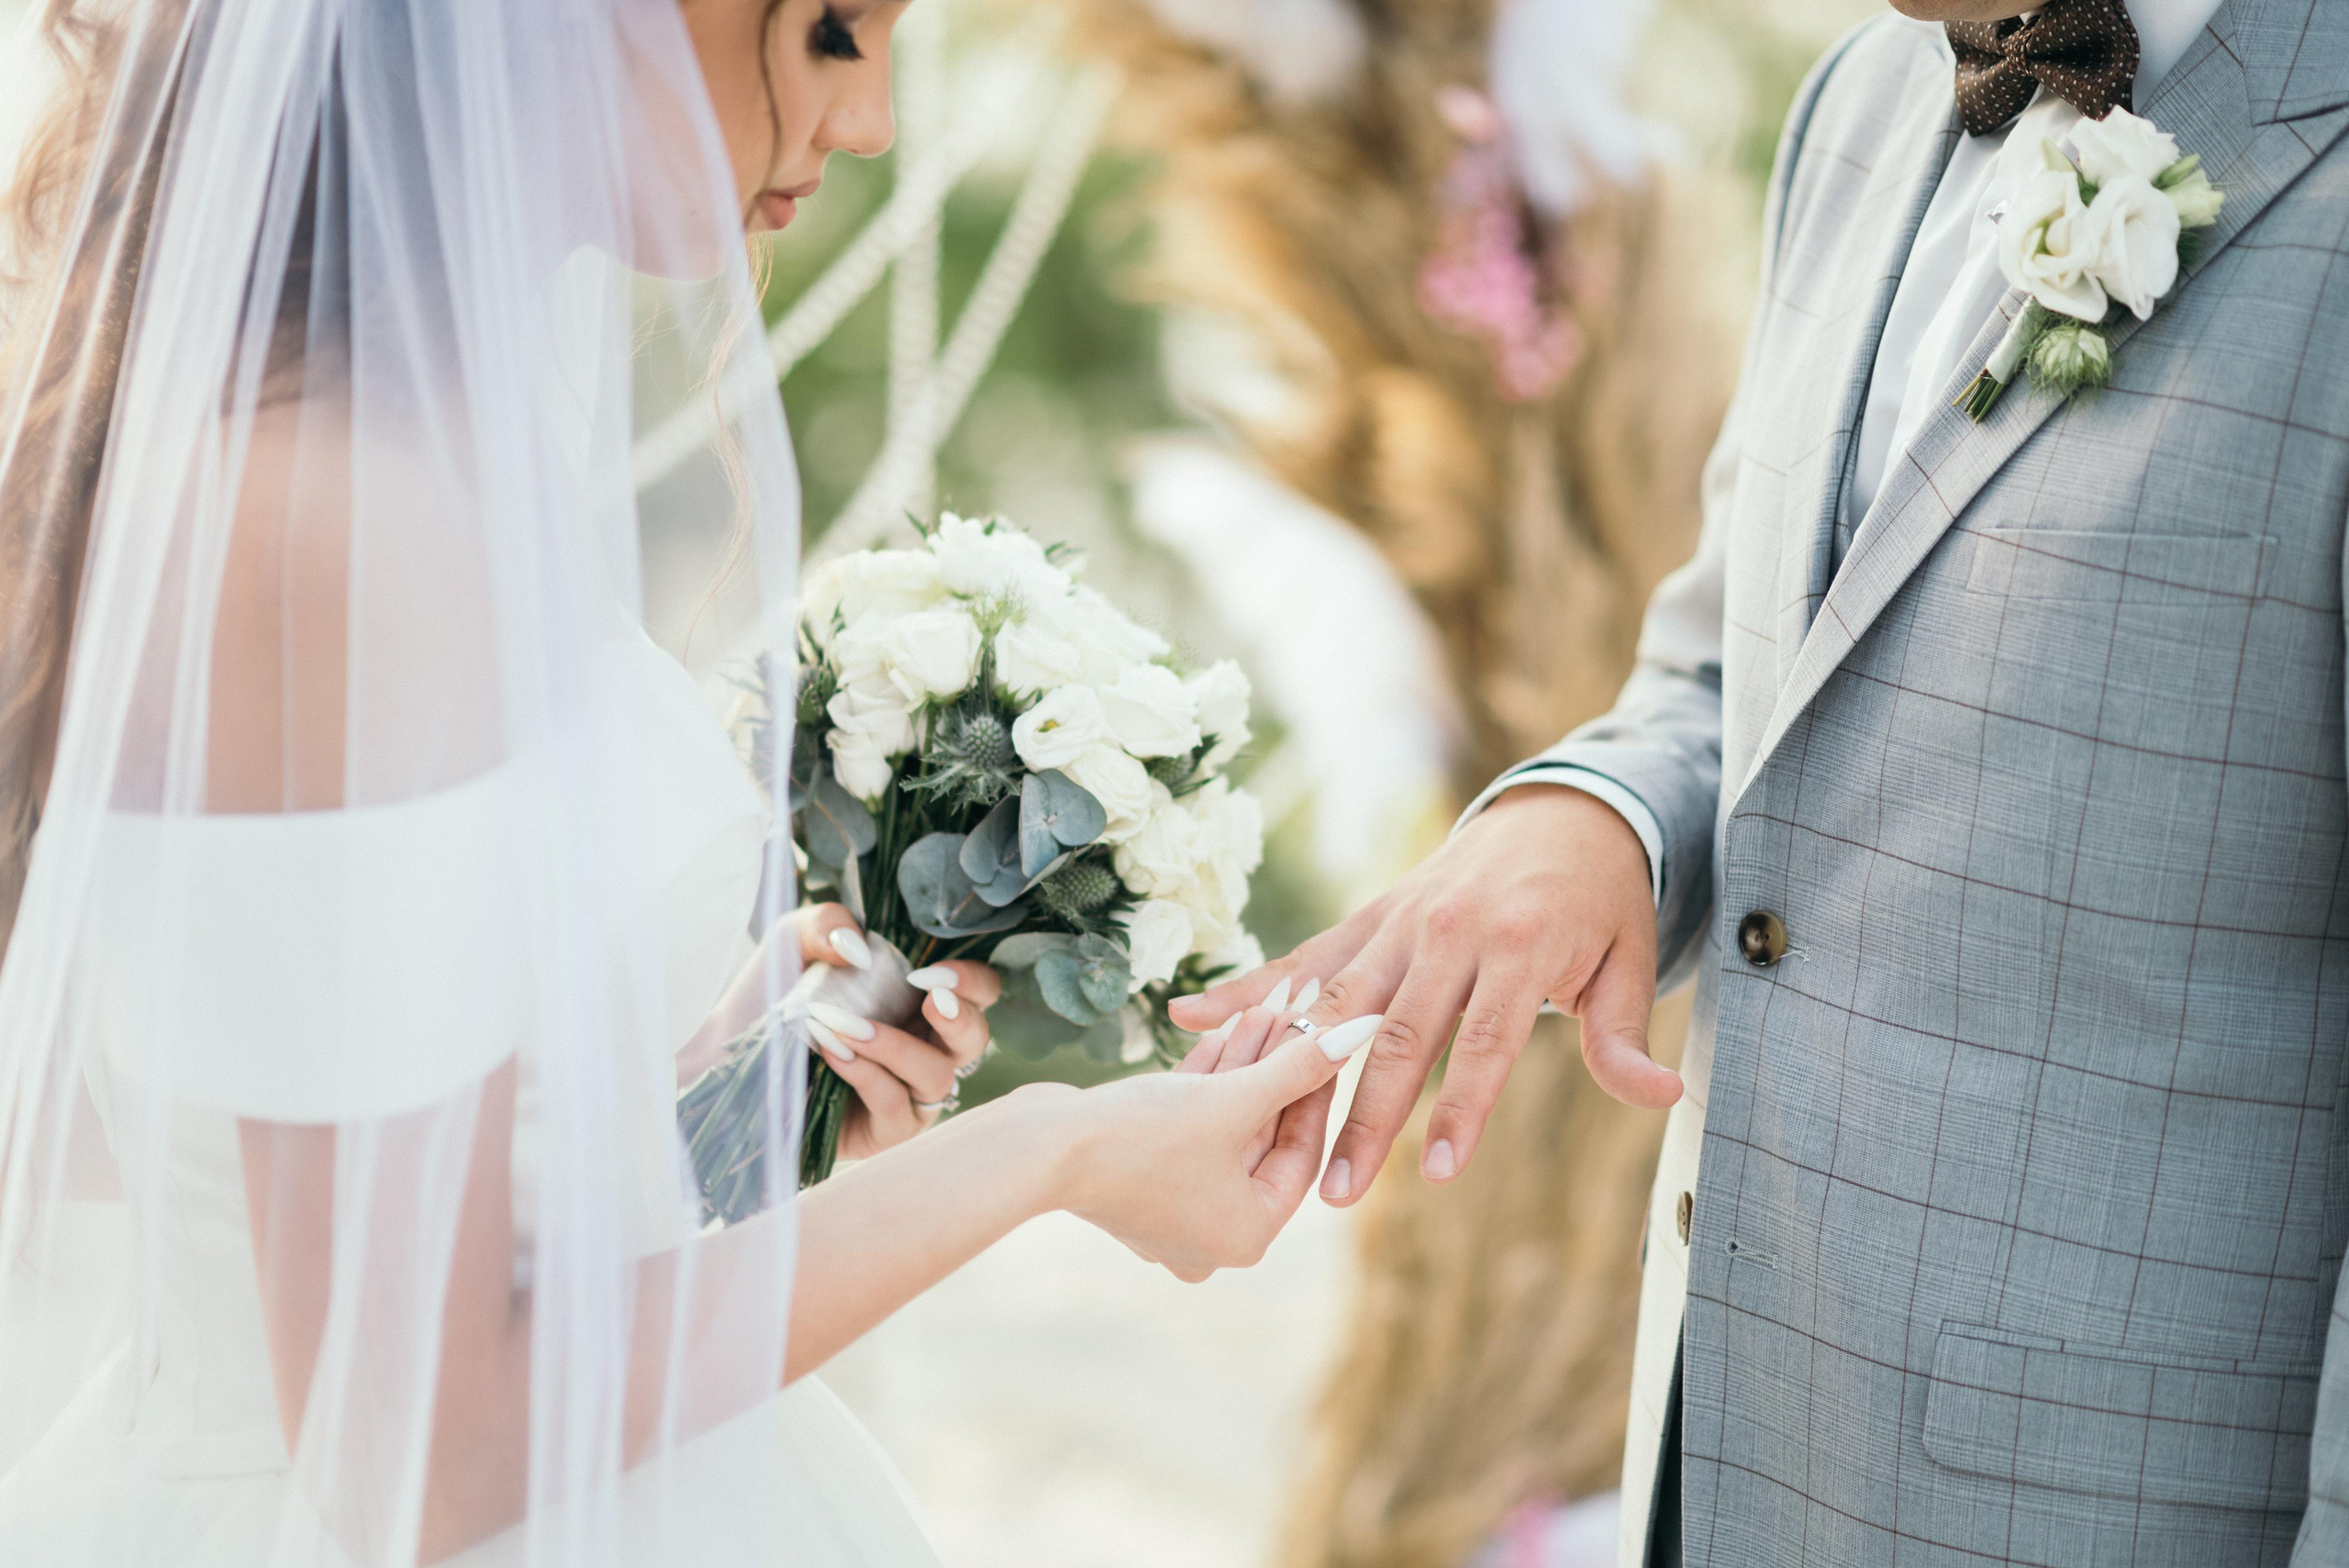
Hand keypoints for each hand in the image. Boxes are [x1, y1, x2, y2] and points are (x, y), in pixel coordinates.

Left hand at [677, 905, 1000, 1160]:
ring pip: (937, 1075)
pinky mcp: (886, 1130)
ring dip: (894, 1047)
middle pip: (977, 1039)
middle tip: (930, 998)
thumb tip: (858, 943)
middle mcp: (924, 1046)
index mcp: (918, 1000)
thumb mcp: (792, 943)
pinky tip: (834, 1056)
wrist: (726, 1058)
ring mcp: (909, 1093)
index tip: (934, 973)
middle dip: (961, 1018)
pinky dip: (868, 1075)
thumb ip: (826, 922)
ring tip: (845, 1030)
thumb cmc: (768, 999)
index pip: (980, 992)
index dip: (973, 982)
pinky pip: (898, 1105)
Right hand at [1046, 1007, 1373, 1281]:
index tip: (1331, 1037)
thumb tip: (1360, 1034)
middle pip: (1261, 1139)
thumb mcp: (1235, 1099)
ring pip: (1223, 1129)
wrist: (1039, 1148)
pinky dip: (1204, 1086)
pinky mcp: (1135, 1182)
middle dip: (1276, 1071)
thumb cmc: (1145, 1134)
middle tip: (1297, 1012)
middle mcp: (1210, 1236)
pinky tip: (1222, 1031)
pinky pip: (1187, 1130)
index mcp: (1246, 1236)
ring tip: (1262, 1006)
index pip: (1300, 1153)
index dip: (1317, 1087)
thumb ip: (1301, 1067)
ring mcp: (1169, 1211)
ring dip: (1242, 1068)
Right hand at [1167, 784, 1673, 1205]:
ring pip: (1338, 1006)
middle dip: (1366, 1119)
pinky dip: (1246, 988)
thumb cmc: (1600, 901)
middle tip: (1338, 1193)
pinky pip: (1302, 959)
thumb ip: (1624, 1036)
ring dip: (1304, 1077)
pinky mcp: (1369, 917)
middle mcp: (1447, 930)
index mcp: (1517, 943)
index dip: (1459, 1109)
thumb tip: (1663, 1095)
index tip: (1436, 1174)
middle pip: (1397, 1036)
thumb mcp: (1627, 961)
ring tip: (1276, 1143)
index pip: (1483, 1040)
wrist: (1562, 811)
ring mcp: (1398, 921)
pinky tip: (1188, 1017)